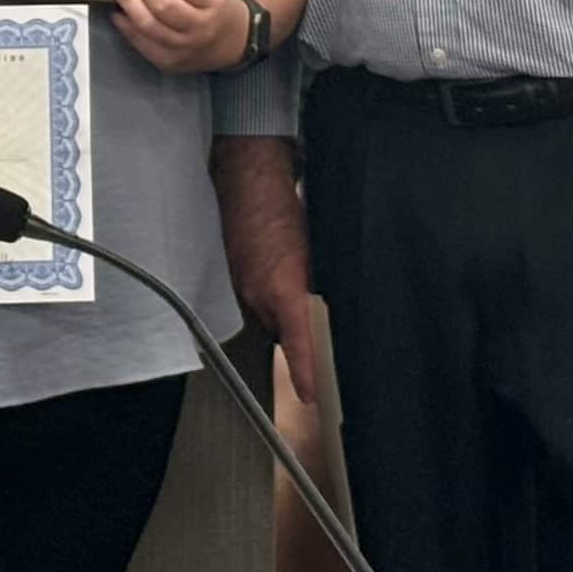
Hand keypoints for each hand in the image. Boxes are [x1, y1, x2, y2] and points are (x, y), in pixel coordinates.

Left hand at [107, 0, 247, 72]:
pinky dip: (126, 26)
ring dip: (128, 4)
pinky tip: (119, 13)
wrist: (233, 43)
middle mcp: (201, 28)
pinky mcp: (169, 62)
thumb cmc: (217, 8)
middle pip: (164, 6)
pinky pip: (142, 43)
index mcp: (215, 1)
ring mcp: (184, 48)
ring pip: (149, 26)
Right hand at [212, 136, 316, 402]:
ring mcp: (244, 286)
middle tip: (327, 341)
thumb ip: (324, 287)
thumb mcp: (318, 249)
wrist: (248, 173)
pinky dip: (273, 298)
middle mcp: (259, 295)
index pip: (299, 347)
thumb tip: (335, 315)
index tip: (314, 398)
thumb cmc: (287, 205)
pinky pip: (259, 301)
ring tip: (303, 293)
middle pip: (287, 336)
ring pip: (273, 317)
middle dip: (304, 339)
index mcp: (284, 290)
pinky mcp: (237, 276)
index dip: (306, 377)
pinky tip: (284, 277)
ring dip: (289, 315)